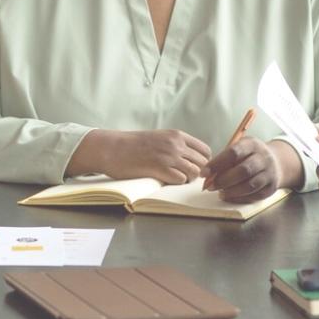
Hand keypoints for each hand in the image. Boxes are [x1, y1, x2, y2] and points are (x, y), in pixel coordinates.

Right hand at [68, 129, 209, 183]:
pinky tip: (166, 179)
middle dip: (198, 173)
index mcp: (177, 135)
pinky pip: (180, 180)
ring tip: (174, 178)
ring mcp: (168, 156)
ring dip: (187, 179)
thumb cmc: (134, 145)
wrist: (113, 148)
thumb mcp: (160, 137)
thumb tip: (194, 159)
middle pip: (202, 163)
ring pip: (194, 173)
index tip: (195, 168)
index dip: (204, 162)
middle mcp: (176, 144)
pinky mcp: (159, 169)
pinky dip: (176, 183)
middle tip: (186, 177)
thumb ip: (177, 145)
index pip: (205, 150)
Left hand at [202, 137, 298, 202]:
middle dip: (223, 180)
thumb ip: (225, 159)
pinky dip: (239, 198)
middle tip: (210, 186)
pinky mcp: (271, 188)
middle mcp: (263, 158)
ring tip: (220, 192)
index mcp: (252, 144)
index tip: (204, 173)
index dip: (217, 164)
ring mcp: (269, 173)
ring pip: (249, 185)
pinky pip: (254, 195)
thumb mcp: (240, 149)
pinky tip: (230, 196)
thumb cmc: (250, 155)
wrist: (276, 162)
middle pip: (243, 170)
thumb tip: (207, 174)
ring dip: (231, 191)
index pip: (233, 153)